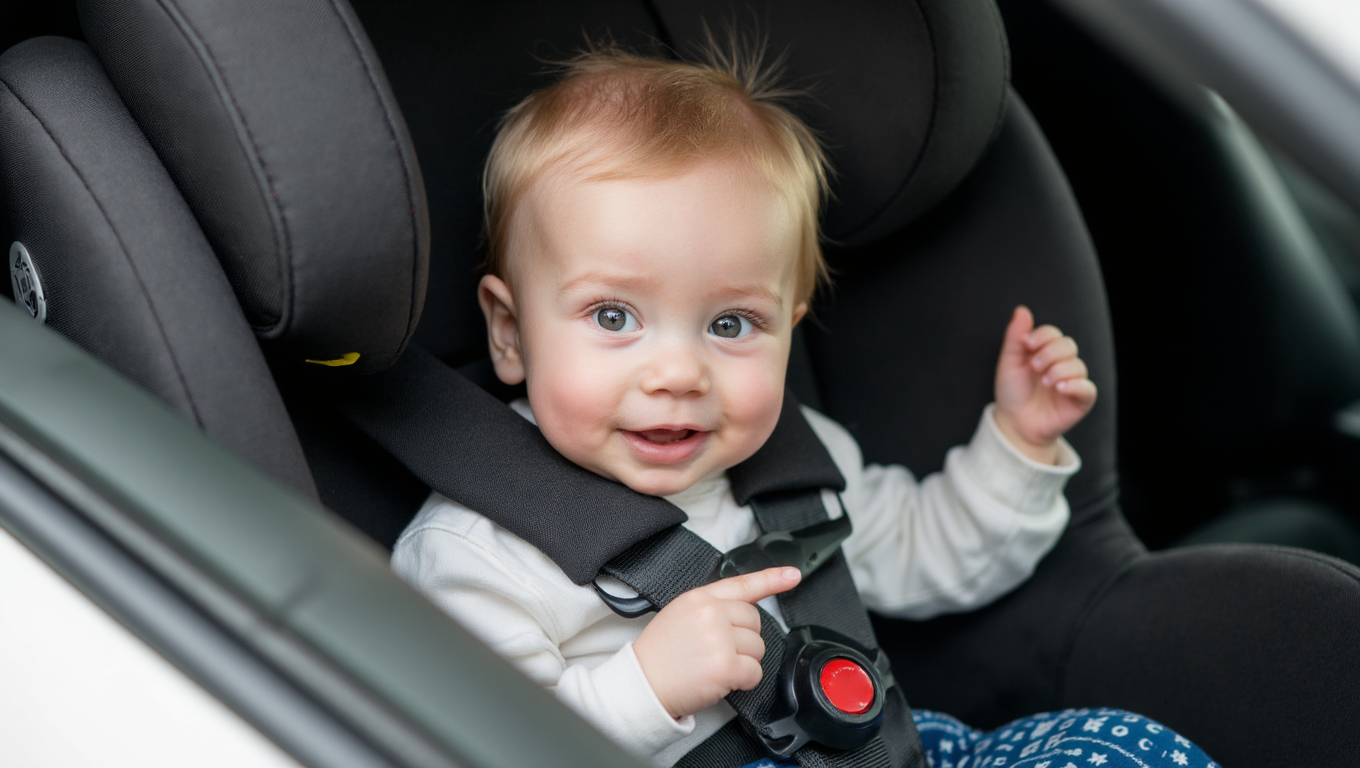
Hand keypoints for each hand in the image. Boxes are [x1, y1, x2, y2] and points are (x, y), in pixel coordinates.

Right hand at [633, 566, 800, 718]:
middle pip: (755, 622)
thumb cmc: (660, 655)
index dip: (772, 579)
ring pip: (758, 648)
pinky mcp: (725, 666)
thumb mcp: (681, 615)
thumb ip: (712, 608)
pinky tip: (721, 680)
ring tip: (713, 665)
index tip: (792, 575)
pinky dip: (743, 681)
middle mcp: (711, 613)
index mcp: (699, 598)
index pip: (742, 584)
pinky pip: (755, 673)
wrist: (642, 684)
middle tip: (717, 651)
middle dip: (744, 640)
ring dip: (743, 662)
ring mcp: (719, 639)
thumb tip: (744, 612)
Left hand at [993, 306, 1096, 463]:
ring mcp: (1073, 381)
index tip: (1026, 344)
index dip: (1042, 335)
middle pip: (1068, 345)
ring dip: (1058, 370)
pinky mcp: (1081, 400)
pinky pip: (1087, 388)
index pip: (1053, 333)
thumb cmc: (1012, 391)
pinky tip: (1059, 388)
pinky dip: (1074, 385)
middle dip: (1050, 352)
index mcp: (1045, 351)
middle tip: (1034, 366)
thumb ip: (1015, 337)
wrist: (1015, 423)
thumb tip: (1022, 310)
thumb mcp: (1009, 362)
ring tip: (1044, 382)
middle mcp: (1062, 363)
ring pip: (1077, 365)